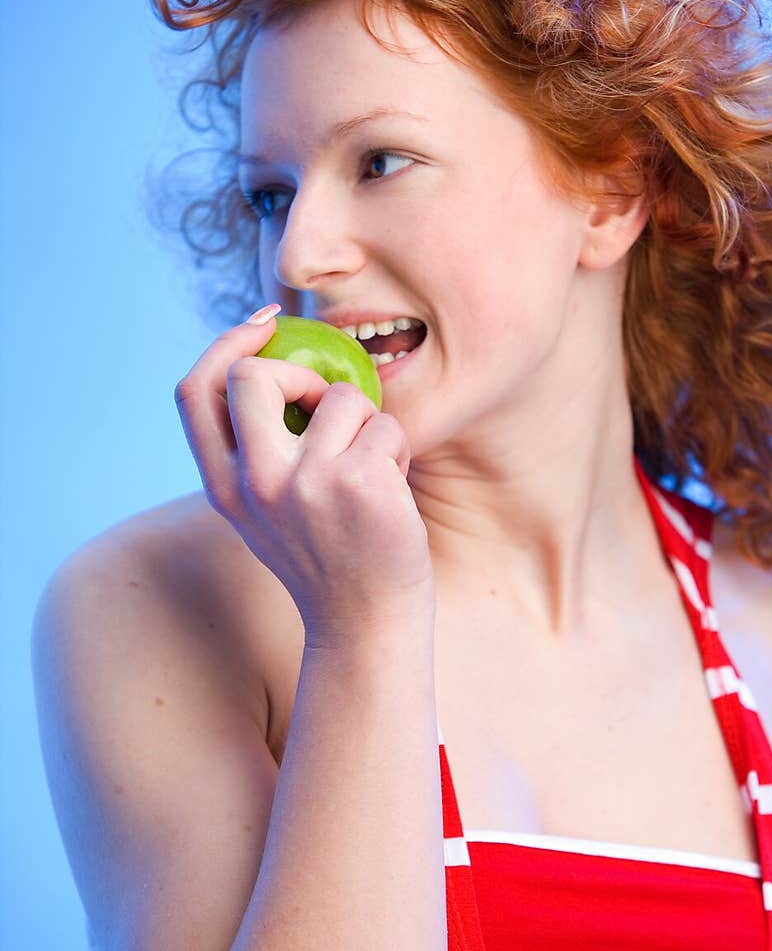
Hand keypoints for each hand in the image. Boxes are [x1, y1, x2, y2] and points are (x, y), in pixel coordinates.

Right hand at [173, 312, 435, 642]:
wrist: (367, 627)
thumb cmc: (331, 558)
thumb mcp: (270, 509)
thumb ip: (258, 451)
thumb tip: (278, 358)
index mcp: (224, 486)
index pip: (195, 391)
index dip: (226, 343)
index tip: (266, 324)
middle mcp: (255, 483)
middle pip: (254, 375)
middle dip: (300, 373)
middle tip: (328, 407)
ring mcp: (305, 483)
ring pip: (341, 397)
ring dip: (369, 424)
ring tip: (373, 470)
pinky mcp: (359, 484)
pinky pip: (385, 426)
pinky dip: (397, 449)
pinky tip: (394, 491)